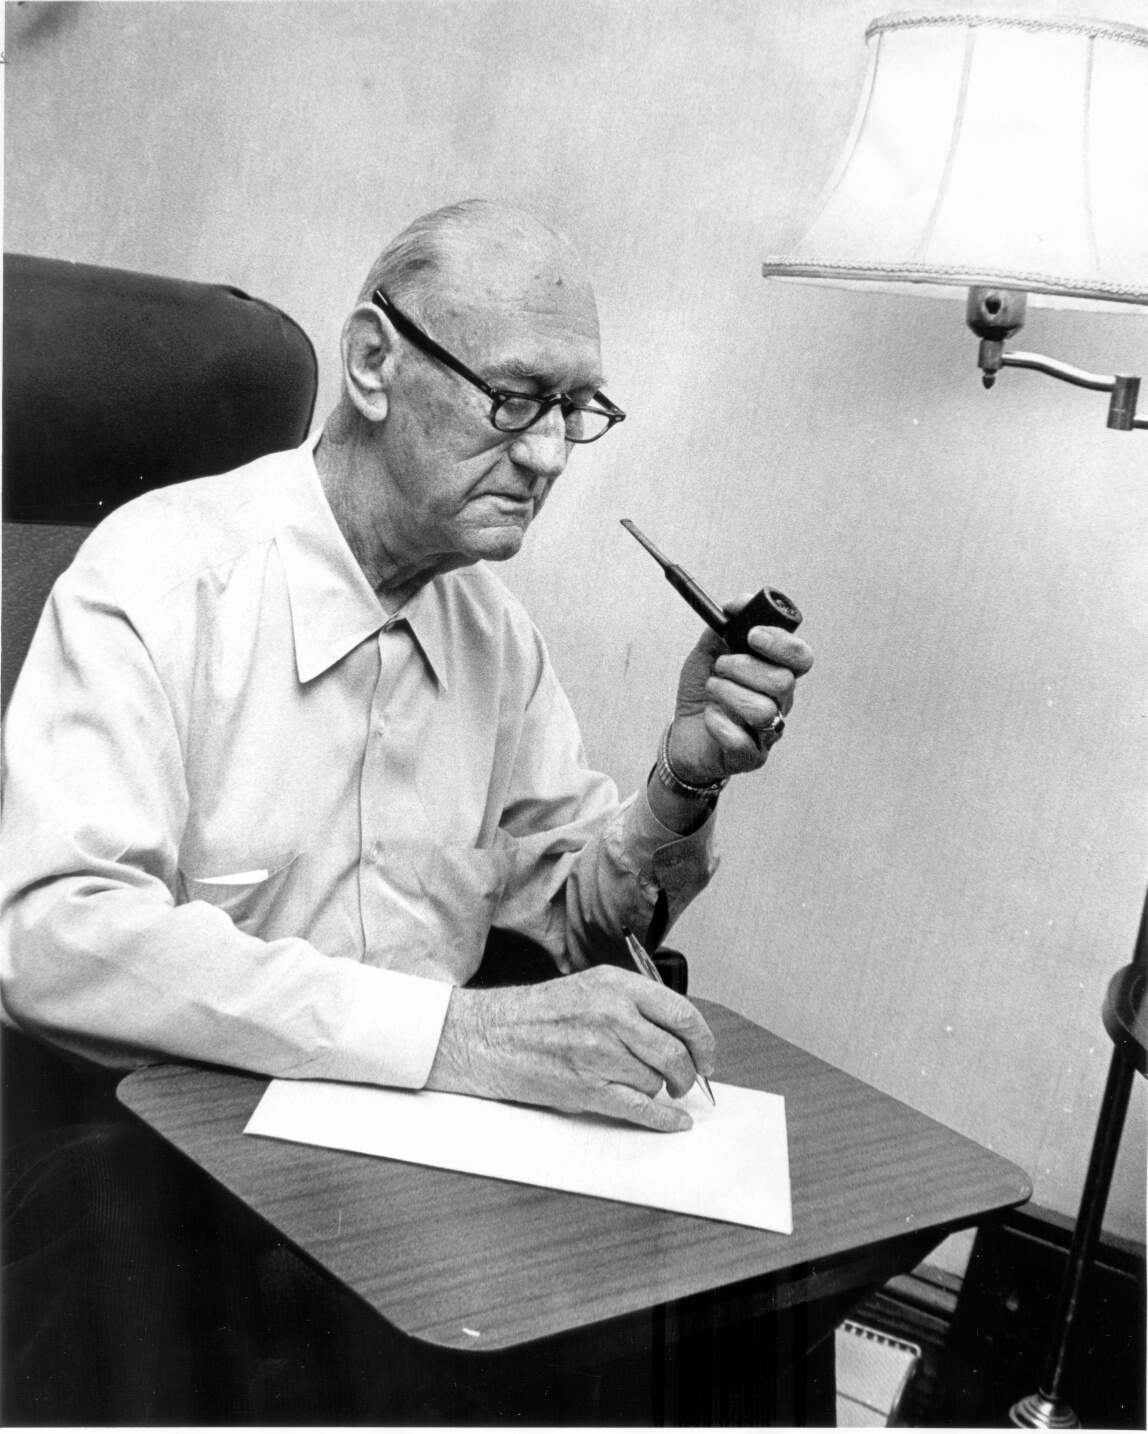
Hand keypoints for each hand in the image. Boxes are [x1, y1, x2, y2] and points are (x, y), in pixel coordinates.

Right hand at [425, 966, 715, 1132]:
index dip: (704, 1041)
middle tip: (684, 1081)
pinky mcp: (586, 1087)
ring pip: (655, 1081)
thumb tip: (680, 1035)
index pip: (682, 1014)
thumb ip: (633, 1004)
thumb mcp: (589, 987)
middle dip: (687, 1074)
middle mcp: (611, 1015)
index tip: (707, 1056)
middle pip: (675, 1052)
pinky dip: (663, 1119)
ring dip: (656, 1090)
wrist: (487, 1037)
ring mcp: (599, 1052)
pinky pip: (640, 1108)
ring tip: (639, 1085)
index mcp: (616, 985)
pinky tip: (673, 1121)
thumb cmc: (536, 1014)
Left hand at [669, 594, 813, 785]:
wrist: (684, 734)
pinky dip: (720, 725)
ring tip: (712, 689)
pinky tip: (710, 717)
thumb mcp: (708, 653)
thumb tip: (737, 602)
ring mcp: (768, 732)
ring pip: (763, 711)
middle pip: (784, 682)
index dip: (781, 644)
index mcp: (776, 674)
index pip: (801, 657)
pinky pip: (742, 742)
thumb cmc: (704, 692)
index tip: (752, 635)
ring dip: (730, 694)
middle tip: (721, 665)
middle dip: (746, 668)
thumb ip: (723, 627)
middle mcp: (780, 703)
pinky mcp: (751, 758)